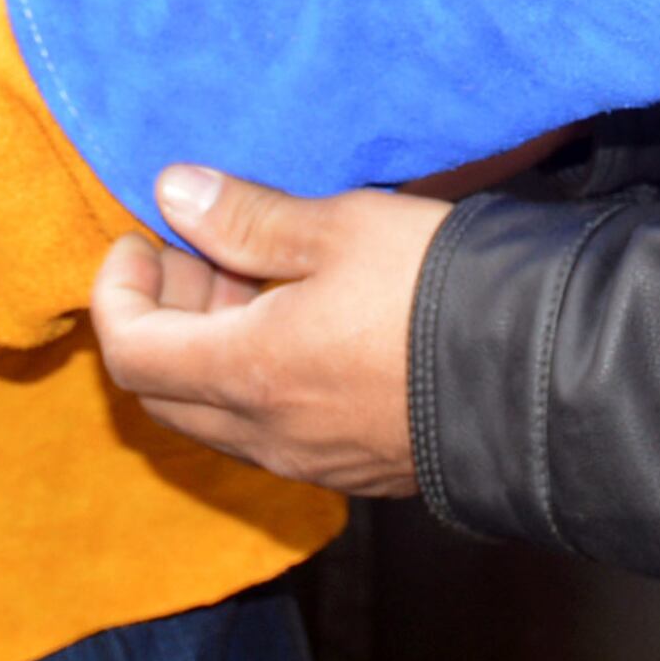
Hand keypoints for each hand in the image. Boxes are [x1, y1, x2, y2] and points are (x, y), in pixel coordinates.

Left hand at [89, 166, 437, 495]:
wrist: (542, 375)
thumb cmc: (437, 289)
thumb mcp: (341, 227)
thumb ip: (248, 216)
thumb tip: (173, 192)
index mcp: (248, 374)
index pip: (130, 351)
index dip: (117, 290)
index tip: (140, 235)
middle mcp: (265, 434)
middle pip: (162, 389)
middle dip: (162, 313)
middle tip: (199, 246)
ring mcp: (308, 460)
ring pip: (215, 411)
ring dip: (210, 344)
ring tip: (260, 272)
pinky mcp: (350, 467)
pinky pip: (267, 429)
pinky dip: (254, 374)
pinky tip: (304, 320)